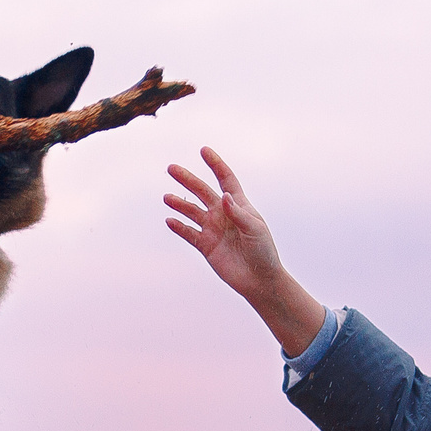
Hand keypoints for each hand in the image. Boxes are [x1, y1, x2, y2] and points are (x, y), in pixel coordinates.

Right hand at [165, 148, 327, 355]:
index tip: (203, 150)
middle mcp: (223, 214)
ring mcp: (213, 229)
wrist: (259, 280)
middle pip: (202, 191)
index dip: (215, 164)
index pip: (225, 179)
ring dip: (179, 204)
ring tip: (167, 198)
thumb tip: (222, 196)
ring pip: (192, 211)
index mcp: (238, 205)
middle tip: (172, 168)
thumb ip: (238, 213)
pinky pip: (189, 233)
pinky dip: (179, 227)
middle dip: (187, 179)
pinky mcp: (205, 246)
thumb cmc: (263, 252)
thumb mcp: (254, 230)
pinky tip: (170, 221)